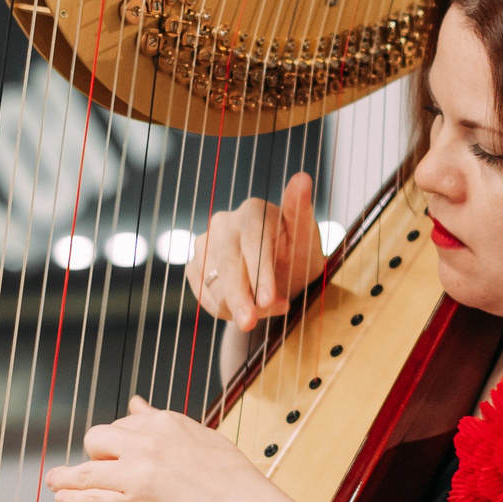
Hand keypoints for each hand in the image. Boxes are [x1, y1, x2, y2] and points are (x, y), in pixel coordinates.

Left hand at [46, 396, 300, 501]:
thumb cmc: (232, 481)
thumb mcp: (198, 436)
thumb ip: (161, 421)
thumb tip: (135, 403)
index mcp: (164, 423)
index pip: (124, 423)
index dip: (116, 441)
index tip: (113, 452)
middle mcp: (146, 444)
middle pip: (97, 439)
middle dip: (95, 453)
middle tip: (99, 469)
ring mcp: (136, 475)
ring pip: (87, 470)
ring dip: (66, 477)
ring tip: (55, 481)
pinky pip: (90, 499)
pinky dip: (72, 499)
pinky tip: (63, 499)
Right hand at [189, 173, 328, 332]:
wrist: (278, 278)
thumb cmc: (297, 256)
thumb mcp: (307, 239)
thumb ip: (301, 212)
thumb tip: (302, 178)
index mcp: (253, 210)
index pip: (252, 241)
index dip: (260, 272)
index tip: (268, 299)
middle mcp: (224, 222)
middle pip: (228, 263)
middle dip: (240, 296)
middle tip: (251, 323)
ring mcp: (205, 243)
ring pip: (214, 282)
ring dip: (237, 306)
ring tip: (263, 315)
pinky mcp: (195, 265)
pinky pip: (204, 294)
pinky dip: (224, 309)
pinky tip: (242, 311)